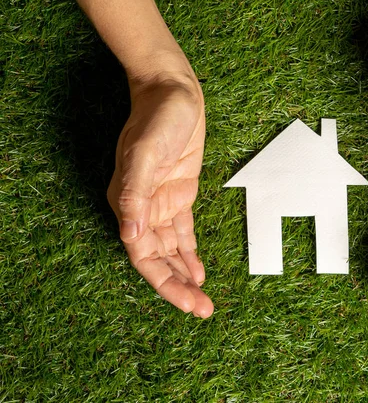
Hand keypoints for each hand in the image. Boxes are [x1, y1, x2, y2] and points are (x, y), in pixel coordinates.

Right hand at [107, 68, 213, 317]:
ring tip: (203, 299)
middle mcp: (143, 209)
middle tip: (202, 310)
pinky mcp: (180, 194)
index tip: (187, 302)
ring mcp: (162, 202)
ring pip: (172, 250)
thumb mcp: (146, 152)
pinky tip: (198, 270)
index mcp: (129, 204)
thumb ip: (135, 193)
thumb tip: (130, 236)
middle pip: (159, 260)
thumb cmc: (158, 118)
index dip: (164, 283)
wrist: (173, 92)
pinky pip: (184, 232)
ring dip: (185, 274)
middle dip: (178, 287)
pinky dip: (190, 252)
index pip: (144, 256)